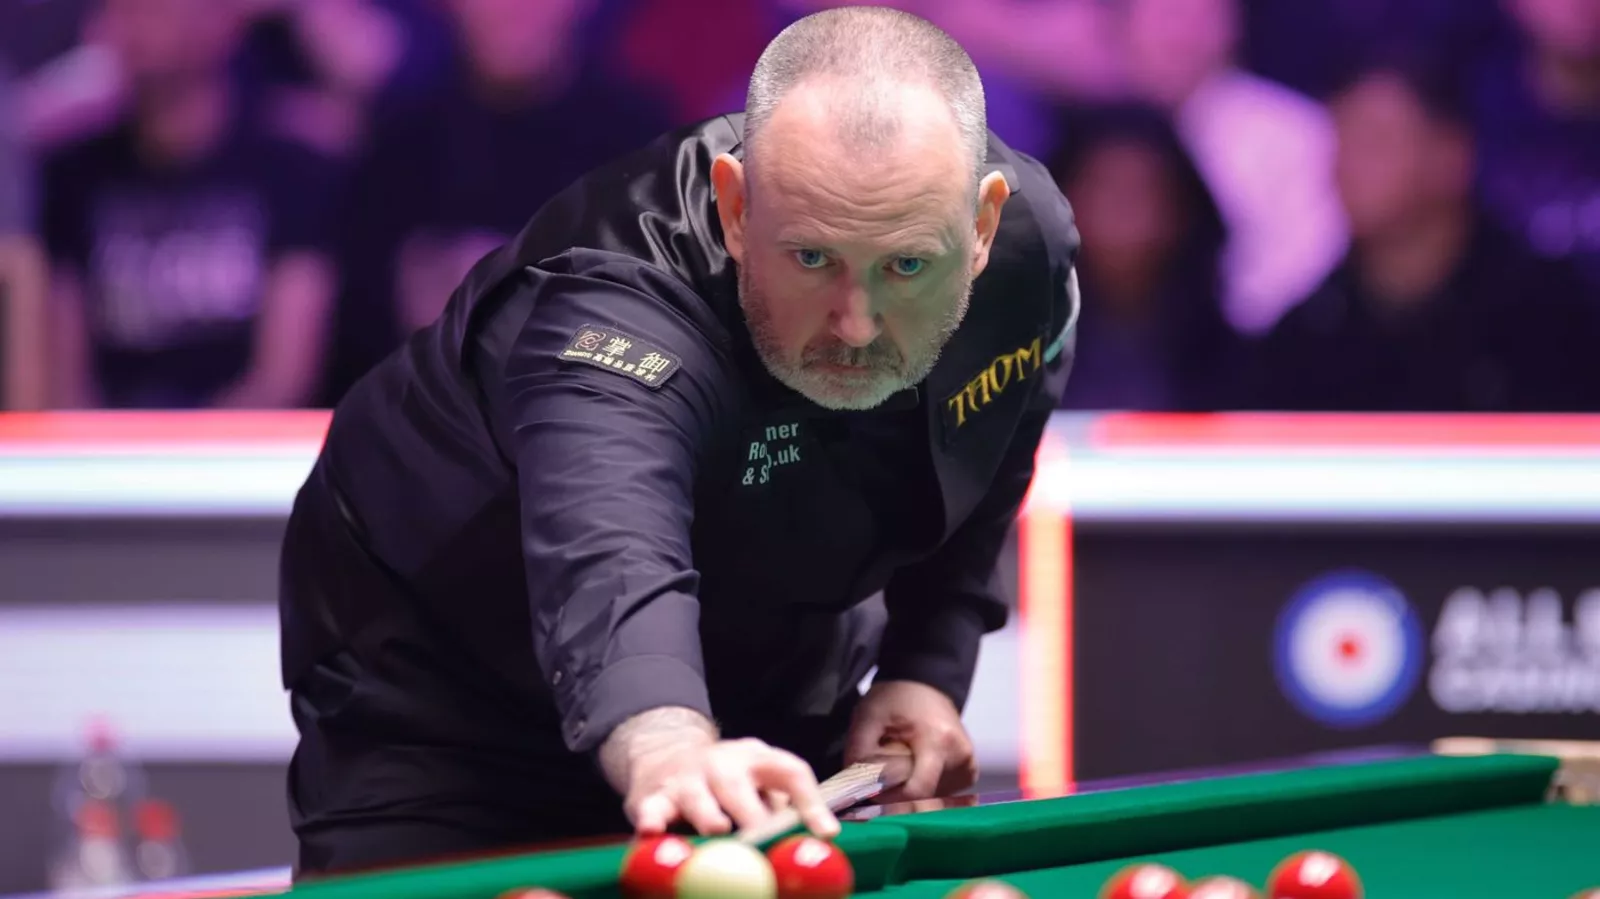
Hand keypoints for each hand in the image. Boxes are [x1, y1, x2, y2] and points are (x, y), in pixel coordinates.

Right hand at [599, 707, 839, 838]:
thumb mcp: (757, 784)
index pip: (790, 771)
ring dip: (707, 813)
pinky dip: (652, 821)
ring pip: (696, 794)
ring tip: (717, 830)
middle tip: (765, 840)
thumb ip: (781, 810)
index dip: (810, 802)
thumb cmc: (725, 782)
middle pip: (739, 783)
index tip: (826, 834)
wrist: (663, 753)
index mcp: (757, 759)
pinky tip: (653, 832)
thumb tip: (815, 845)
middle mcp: (722, 762)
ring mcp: (686, 777)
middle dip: (753, 813)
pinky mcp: (652, 796)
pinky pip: (652, 809)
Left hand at [844, 680, 976, 802]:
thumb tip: (857, 790)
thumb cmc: (895, 699)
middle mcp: (962, 757)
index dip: (890, 797)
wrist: (924, 684)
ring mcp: (969, 766)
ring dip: (912, 793)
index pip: (917, 791)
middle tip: (885, 775)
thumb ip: (859, 753)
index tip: (873, 789)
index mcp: (939, 741)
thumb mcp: (868, 717)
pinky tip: (916, 770)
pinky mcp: (970, 772)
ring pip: (933, 800)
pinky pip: (943, 794)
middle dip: (900, 796)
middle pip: (925, 799)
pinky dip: (925, 789)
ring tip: (902, 766)